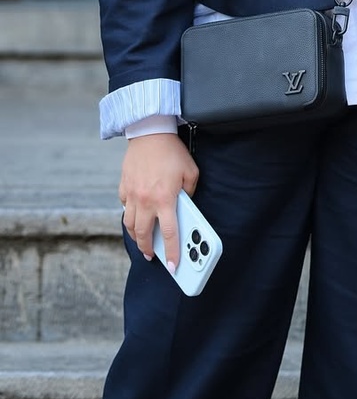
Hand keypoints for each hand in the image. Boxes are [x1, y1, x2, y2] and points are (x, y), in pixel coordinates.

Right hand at [118, 133, 199, 268]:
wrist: (150, 132)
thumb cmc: (172, 152)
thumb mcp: (191, 172)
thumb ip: (189, 193)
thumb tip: (184, 207)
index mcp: (165, 199)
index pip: (169, 234)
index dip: (172, 252)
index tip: (174, 266)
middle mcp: (146, 200)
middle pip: (143, 234)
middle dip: (148, 249)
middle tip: (153, 255)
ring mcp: (132, 194)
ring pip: (129, 224)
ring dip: (136, 236)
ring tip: (142, 241)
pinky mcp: (123, 186)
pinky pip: (124, 206)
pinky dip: (129, 214)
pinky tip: (136, 214)